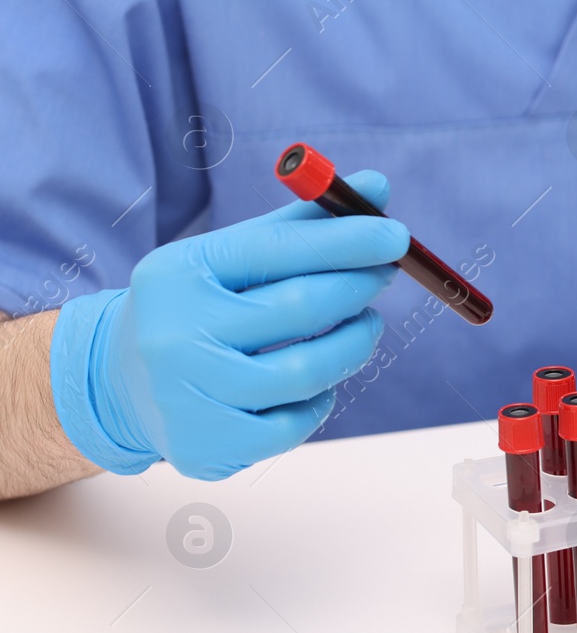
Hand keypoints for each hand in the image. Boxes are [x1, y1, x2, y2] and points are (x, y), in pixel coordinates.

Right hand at [51, 171, 408, 479]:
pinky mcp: (205, 445)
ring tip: (363, 329)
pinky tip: (316, 384)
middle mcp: (175, 333)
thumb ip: (303, 224)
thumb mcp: (232, 259)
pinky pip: (294, 425)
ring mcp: (187, 395)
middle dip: (357, 288)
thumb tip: (377, 186)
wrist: (123, 382)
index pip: (277, 250)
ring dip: (353, 347)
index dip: (346, 241)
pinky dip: (320, 401)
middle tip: (385, 275)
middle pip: (300, 308)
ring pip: (308, 373)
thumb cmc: (201, 306)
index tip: (397, 236)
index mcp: (180, 273)